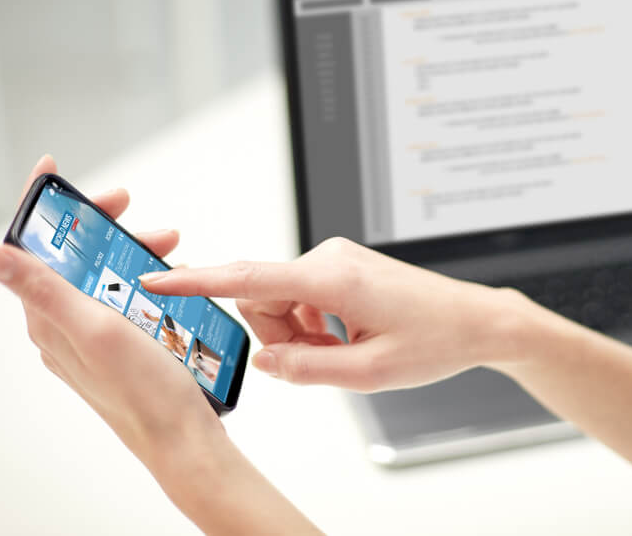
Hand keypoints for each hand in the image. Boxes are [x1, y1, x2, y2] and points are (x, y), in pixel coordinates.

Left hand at [0, 156, 221, 468]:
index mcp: (48, 319)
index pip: (29, 250)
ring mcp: (91, 336)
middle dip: (101, 225)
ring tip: (169, 246)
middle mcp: (63, 326)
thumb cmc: (145, 393)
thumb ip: (45, 290)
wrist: (182, 438)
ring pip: (100, 274)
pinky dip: (142, 277)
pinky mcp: (118, 345)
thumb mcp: (95, 330)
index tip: (53, 171)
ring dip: (129, 251)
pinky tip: (169, 280)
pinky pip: (122, 296)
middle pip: (69, 257)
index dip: (39, 206)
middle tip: (130, 206)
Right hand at [140, 237, 530, 391]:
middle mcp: (329, 258)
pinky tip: (349, 338)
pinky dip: (313, 323)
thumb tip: (263, 359)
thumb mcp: (368, 373)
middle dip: (279, 335)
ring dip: (299, 334)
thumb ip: (306, 369)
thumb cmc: (434, 341)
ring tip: (345, 351)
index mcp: (332, 279)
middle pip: (262, 296)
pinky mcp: (342, 265)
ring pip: (282, 299)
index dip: (197, 282)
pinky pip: (303, 295)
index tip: (156, 280)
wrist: (475, 320)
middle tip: (323, 361)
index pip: (249, 276)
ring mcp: (336, 259)